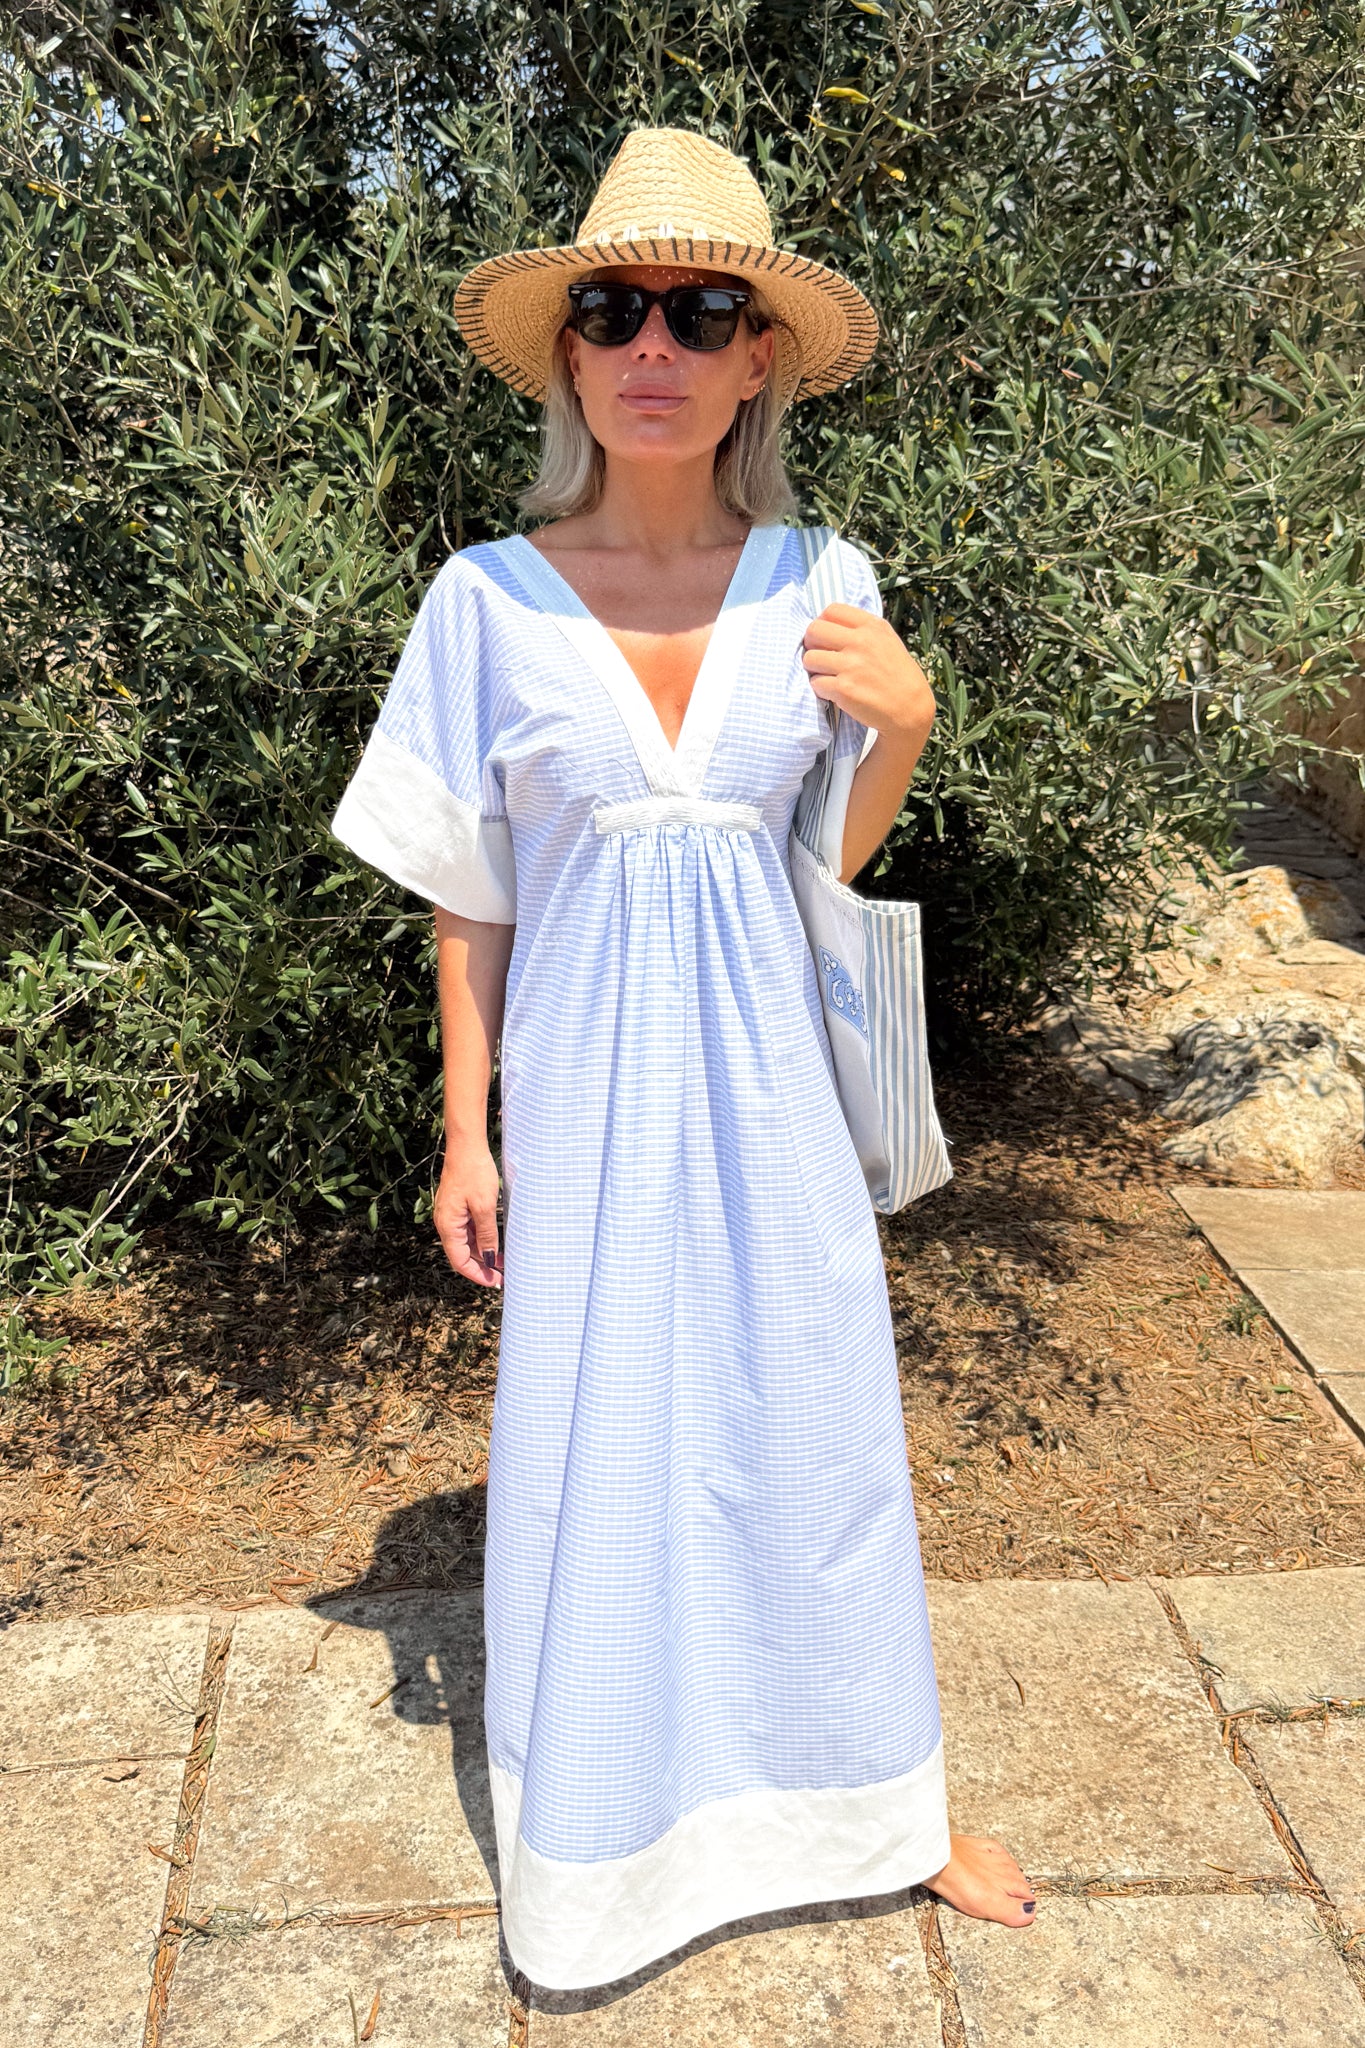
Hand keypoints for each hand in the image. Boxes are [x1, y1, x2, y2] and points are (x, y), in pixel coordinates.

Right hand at [434, 1138, 503, 1287]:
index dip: (477, 1275)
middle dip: (481, 1267)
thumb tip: (489, 1258)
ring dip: (482, 1254)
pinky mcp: (457, 1207)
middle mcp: (445, 1223)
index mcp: (448, 1225)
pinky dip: (480, 1240)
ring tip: (502, 1262)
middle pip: (462, 1254)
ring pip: (465, 1243)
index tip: (495, 1282)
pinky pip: (467, 1231)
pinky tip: (495, 1243)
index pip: (460, 1261)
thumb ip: (487, 1234)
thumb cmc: (474, 1173)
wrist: (466, 1146)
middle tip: (502, 1276)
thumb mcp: (485, 1206)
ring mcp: (451, 1215)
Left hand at [801, 603, 934, 743]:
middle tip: (820, 657)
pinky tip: (834, 691)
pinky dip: (821, 689)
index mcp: (872, 626)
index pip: (831, 610)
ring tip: (827, 676)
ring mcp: (851, 665)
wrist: (910, 708)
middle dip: (811, 644)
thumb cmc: (897, 674)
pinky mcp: (844, 689)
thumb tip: (828, 625)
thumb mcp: (887, 640)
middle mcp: (861, 642)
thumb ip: (862, 630)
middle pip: (814, 630)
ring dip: (814, 669)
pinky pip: (815, 683)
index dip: (822, 623)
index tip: (825, 637)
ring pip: (810, 658)